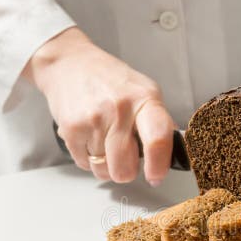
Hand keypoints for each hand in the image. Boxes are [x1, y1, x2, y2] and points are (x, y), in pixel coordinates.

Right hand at [22, 27, 174, 184]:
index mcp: (145, 99)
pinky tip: (89, 137)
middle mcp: (120, 109)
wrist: (69, 63)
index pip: (157, 139)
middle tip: (124, 157)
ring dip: (104, 164)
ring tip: (103, 141)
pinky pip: (84, 164)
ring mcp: (94, 119)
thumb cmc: (109, 80)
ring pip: (103, 170)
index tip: (155, 177)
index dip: (158, 165)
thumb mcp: (143, 91)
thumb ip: (158, 122)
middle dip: (125, 170)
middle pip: (125, 168)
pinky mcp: (71, 129)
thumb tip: (171, 153)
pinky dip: (87, 158)